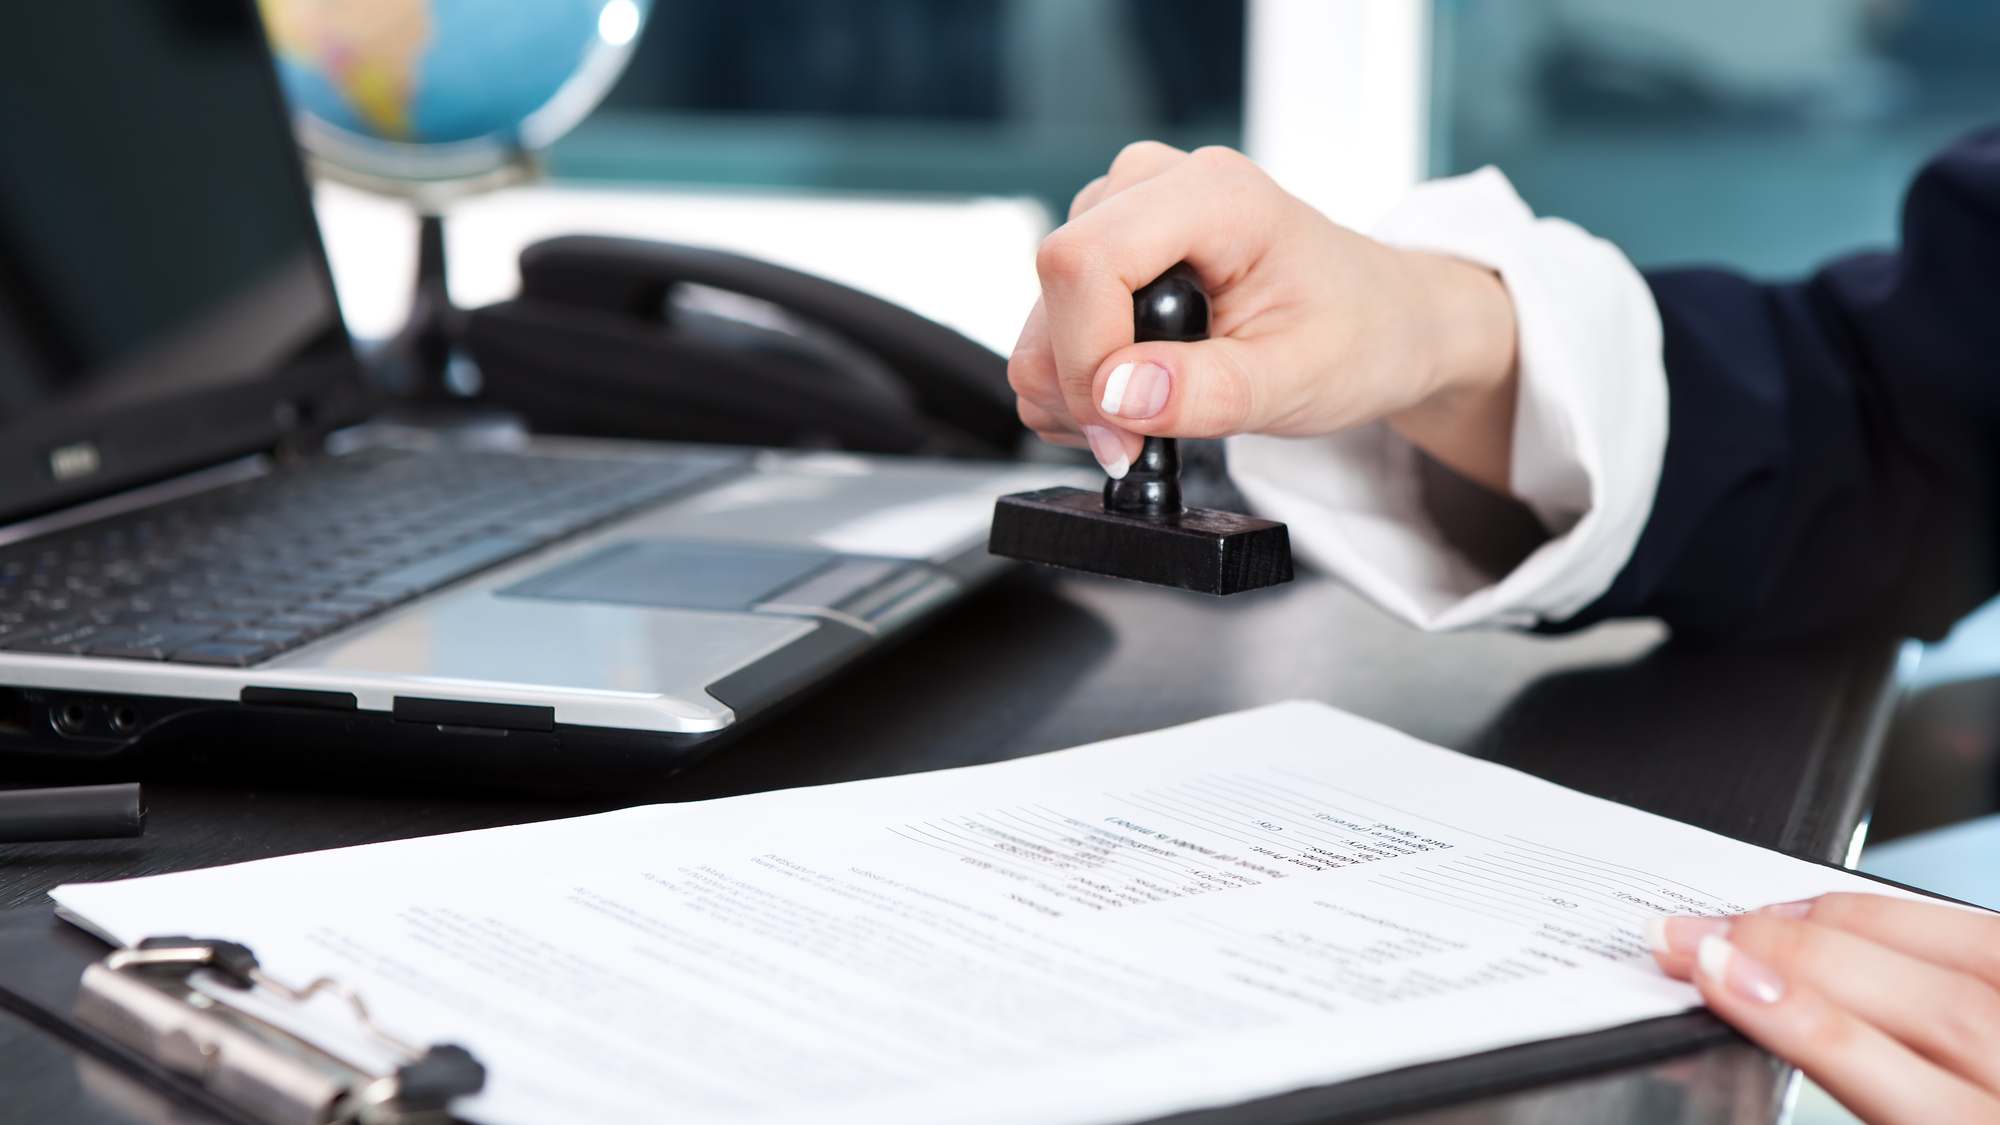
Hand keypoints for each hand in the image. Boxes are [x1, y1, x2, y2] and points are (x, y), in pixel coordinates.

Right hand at [1010, 141, 1519, 493]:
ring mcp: (1123, 210)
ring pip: (1041, 309)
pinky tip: (1135, 393)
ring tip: (1151, 414)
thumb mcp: (1297, 381)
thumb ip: (1206, 391)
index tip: (1121, 429)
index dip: (1085, 355)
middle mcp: (1156, 184)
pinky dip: (1076, 379)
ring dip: (1075, 388)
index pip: (1087, 259)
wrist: (1381, 323)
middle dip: (1079, 383)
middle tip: (1136, 440)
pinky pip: (1049, 320)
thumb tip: (1117, 396)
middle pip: (1054, 282)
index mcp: (1213, 195)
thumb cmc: (1357, 333)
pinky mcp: (1106, 246)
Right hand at [1647, 894, 1999, 1123]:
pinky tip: (1829, 916)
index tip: (1710, 972)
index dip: (1790, 1013)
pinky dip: (1889, 913)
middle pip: (1922, 999)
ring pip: (1950, 947)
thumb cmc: (1963, 1120)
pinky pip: (1974, 927)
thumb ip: (1852, 1089)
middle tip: (1690, 938)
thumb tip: (1757, 1014)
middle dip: (1785, 950)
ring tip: (1740, 923)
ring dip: (1822, 923)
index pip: (1883, 1064)